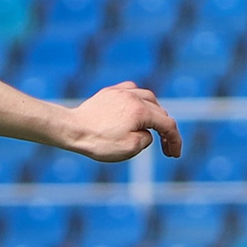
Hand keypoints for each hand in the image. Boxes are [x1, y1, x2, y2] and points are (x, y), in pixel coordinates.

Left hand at [59, 81, 182, 162]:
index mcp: (142, 111)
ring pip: (148, 98)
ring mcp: (121, 92)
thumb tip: (146, 131)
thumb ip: (146, 139)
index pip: (168, 124)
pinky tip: (137, 108)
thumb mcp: (129, 148)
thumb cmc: (98, 142)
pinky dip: (139, 101)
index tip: (174, 155)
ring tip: (154, 127)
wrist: (71, 129)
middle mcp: (134, 96)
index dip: (175, 140)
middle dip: (165, 130)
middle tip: (165, 148)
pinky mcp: (109, 92)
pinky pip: (131, 91)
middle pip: (159, 111)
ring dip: (155, 113)